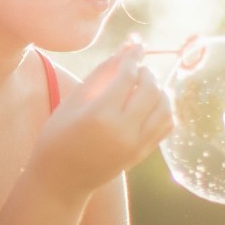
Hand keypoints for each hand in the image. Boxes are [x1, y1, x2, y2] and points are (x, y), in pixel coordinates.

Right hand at [28, 39, 172, 198]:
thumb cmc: (58, 136)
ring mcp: (136, 145)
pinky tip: (150, 102)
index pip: (128, 76)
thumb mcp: (73, 101)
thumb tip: (124, 48)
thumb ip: (101, 74)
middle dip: (147, 72)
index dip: (133, 56)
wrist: (61, 180)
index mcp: (100, 115)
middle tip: (137, 66)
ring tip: (143, 84)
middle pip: (150, 90)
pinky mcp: (142, 154)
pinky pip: (165, 125)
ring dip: (159, 89)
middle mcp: (123, 131)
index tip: (136, 44)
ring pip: (164, 107)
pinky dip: (164, 108)